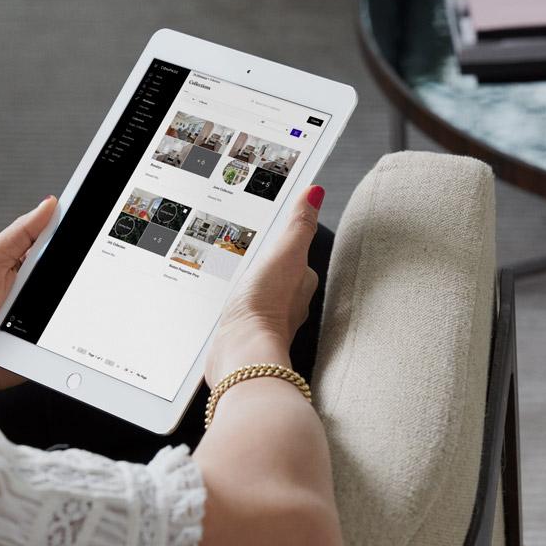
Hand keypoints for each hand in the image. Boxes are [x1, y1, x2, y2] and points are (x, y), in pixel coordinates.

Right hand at [203, 186, 322, 386]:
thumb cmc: (267, 305)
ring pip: (264, 296)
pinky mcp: (248, 335)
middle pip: (281, 276)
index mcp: (303, 281)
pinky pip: (246, 315)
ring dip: (254, 288)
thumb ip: (299, 224)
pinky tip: (230, 307)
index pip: (298, 255)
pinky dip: (240, 309)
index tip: (272, 234)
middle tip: (251, 252)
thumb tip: (315, 192)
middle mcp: (291, 303)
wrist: (243, 353)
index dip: (285, 244)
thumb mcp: (285, 253)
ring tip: (238, 277)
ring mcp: (270, 320)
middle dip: (268, 266)